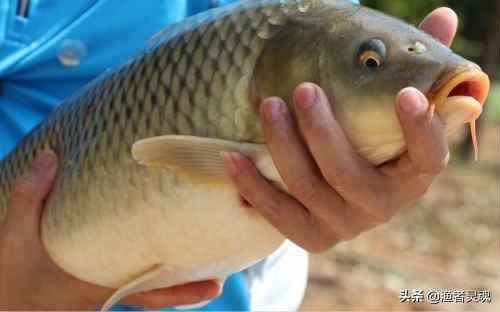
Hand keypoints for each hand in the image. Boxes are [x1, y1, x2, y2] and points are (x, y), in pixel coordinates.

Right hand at [0, 150, 220, 309]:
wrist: (3, 300)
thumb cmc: (10, 275)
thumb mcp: (13, 236)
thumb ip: (30, 195)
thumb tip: (51, 156)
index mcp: (96, 286)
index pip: (147, 293)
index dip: (181, 291)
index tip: (217, 287)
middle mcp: (106, 294)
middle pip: (157, 294)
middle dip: (189, 289)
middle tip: (221, 278)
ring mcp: (103, 293)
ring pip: (147, 290)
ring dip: (173, 280)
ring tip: (203, 262)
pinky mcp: (96, 286)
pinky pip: (132, 283)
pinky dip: (152, 275)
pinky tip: (162, 255)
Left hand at [222, 8, 456, 252]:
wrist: (347, 192)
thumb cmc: (372, 136)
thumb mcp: (391, 107)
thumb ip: (415, 66)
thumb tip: (443, 16)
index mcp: (413, 175)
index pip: (429, 157)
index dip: (421, 129)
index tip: (406, 93)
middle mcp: (382, 206)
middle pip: (347, 173)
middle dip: (322, 130)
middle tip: (304, 89)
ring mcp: (345, 224)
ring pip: (308, 188)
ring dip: (283, 146)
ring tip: (267, 105)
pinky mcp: (312, 236)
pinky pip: (278, 215)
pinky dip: (252, 186)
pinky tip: (232, 156)